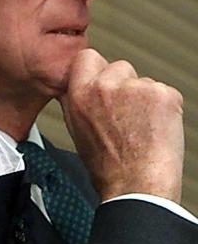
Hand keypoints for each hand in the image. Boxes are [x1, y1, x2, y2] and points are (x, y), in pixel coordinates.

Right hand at [59, 49, 183, 201]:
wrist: (136, 186)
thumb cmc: (108, 167)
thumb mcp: (76, 129)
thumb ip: (78, 101)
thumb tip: (82, 86)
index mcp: (79, 94)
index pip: (87, 57)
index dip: (97, 69)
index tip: (103, 82)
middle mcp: (104, 86)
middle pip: (120, 67)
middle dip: (125, 86)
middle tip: (128, 114)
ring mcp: (135, 88)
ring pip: (144, 82)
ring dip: (146, 99)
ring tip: (142, 128)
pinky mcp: (163, 95)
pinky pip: (166, 93)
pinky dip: (166, 108)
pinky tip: (157, 129)